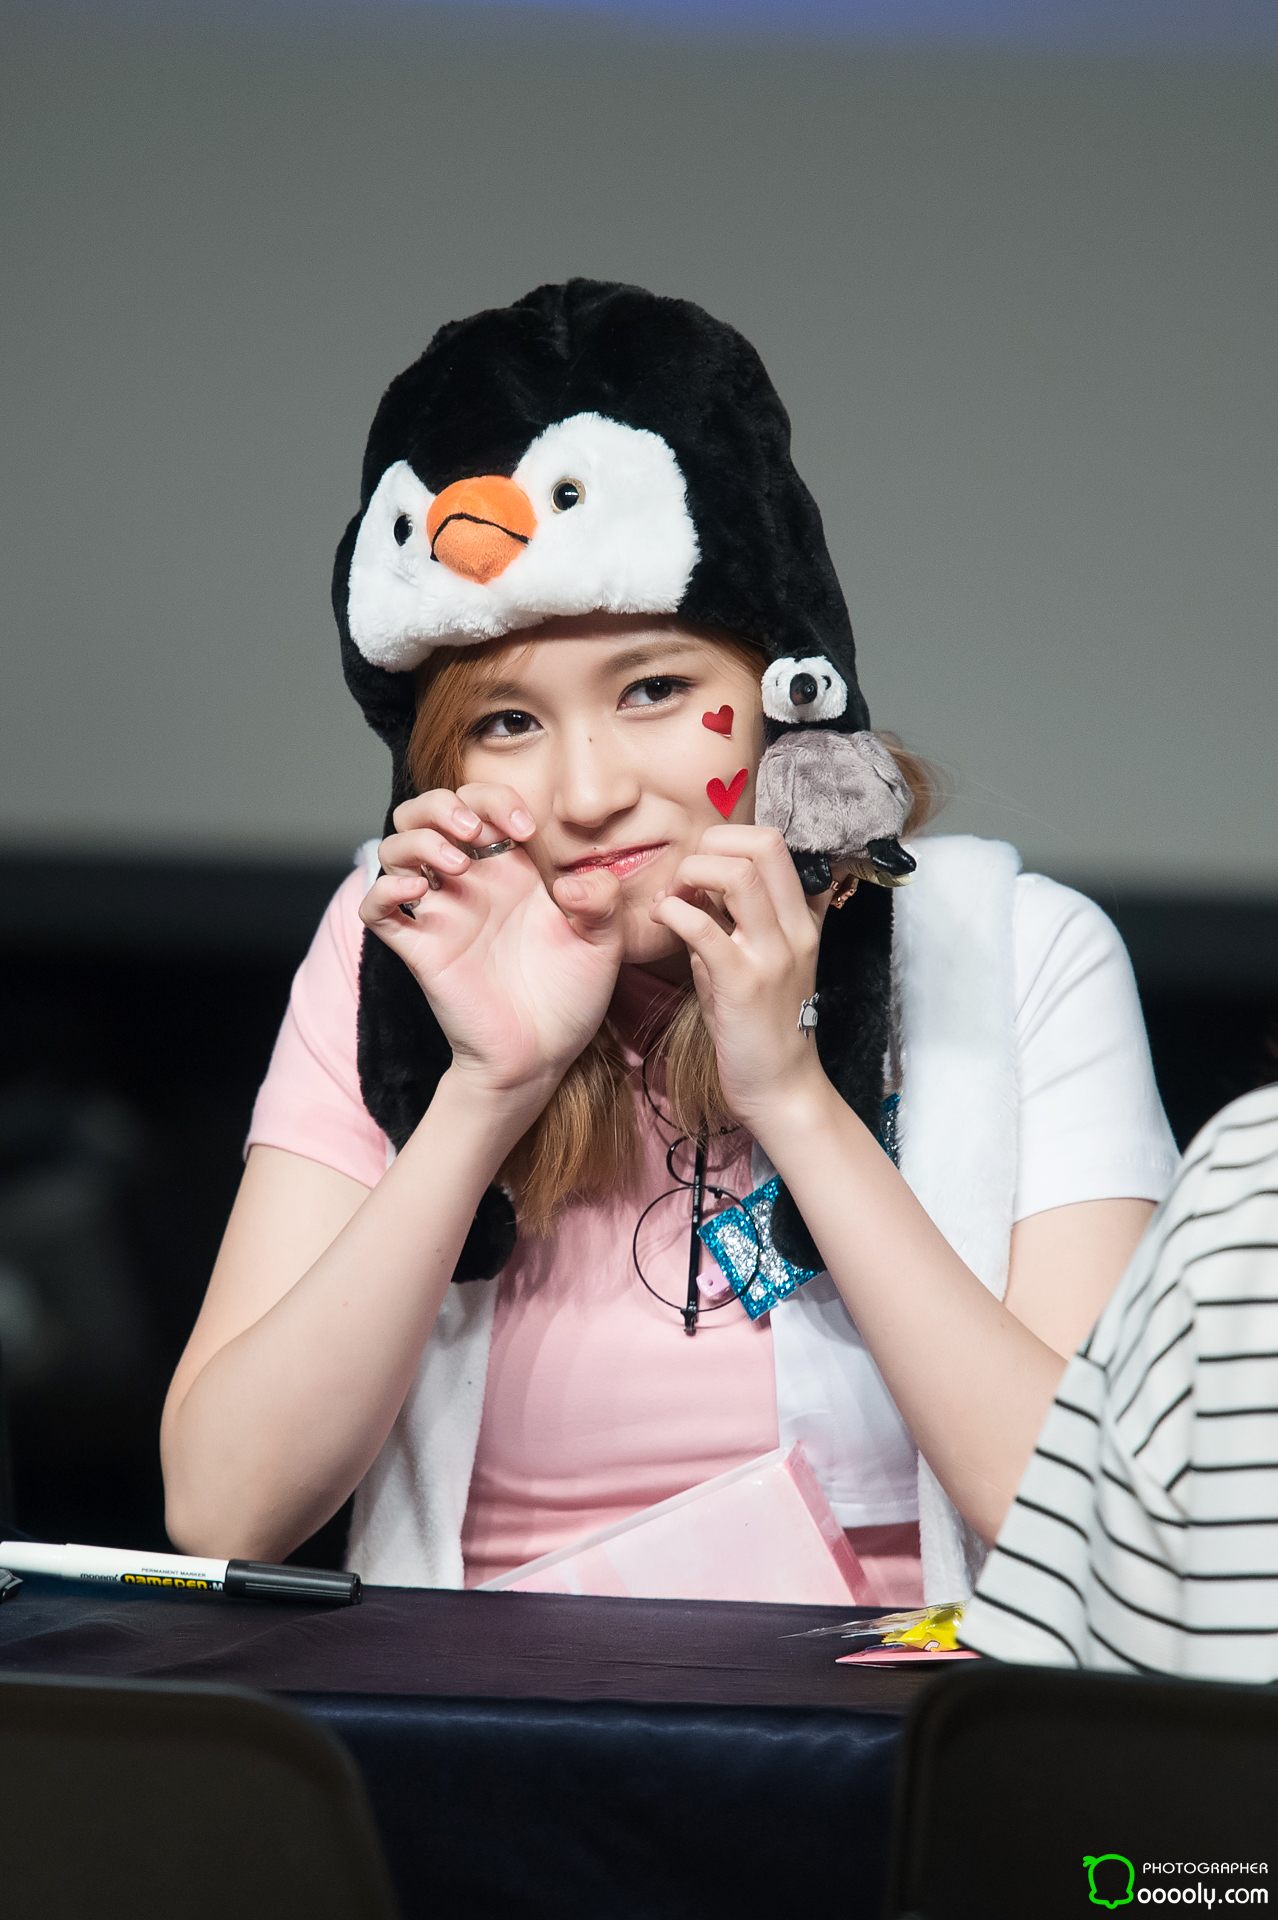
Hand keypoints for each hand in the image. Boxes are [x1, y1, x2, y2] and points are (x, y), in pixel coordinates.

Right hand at [361, 785, 624, 1104]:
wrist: (542, 1056)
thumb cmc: (570, 996)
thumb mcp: (603, 942)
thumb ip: (601, 901)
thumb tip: (571, 882)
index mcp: (510, 869)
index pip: (481, 802)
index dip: (495, 798)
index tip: (524, 829)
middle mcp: (469, 883)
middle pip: (424, 813)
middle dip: (441, 804)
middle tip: (474, 830)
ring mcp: (440, 914)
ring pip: (394, 850)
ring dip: (418, 842)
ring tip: (457, 866)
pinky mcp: (419, 949)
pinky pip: (377, 909)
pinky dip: (383, 890)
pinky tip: (416, 891)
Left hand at [648, 826, 829, 1132]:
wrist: (780, 1087)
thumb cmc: (759, 1025)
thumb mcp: (756, 962)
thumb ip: (732, 922)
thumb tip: (695, 888)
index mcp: (800, 919)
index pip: (775, 843)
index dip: (729, 838)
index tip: (700, 867)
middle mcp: (794, 929)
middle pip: (763, 844)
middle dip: (711, 844)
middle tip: (684, 877)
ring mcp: (772, 955)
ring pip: (738, 875)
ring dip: (693, 874)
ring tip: (672, 897)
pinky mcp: (743, 984)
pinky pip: (704, 928)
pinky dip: (673, 913)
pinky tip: (661, 921)